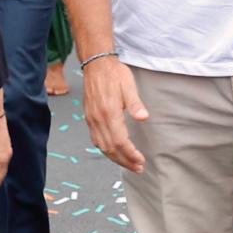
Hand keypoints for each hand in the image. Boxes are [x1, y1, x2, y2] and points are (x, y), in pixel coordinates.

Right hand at [82, 58, 147, 172]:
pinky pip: (95, 139)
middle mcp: (98, 118)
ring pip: (102, 146)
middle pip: (110, 148)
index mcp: (109, 112)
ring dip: (115, 158)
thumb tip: (143, 117)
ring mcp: (92, 119)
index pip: (120, 141)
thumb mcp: (128, 85)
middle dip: (124, 161)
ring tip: (128, 164)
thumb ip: (135, 103)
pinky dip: (105, 149)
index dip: (130, 154)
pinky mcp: (89, 117)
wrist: (96, 64)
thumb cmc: (113, 73)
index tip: (141, 161)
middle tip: (138, 168)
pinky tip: (112, 152)